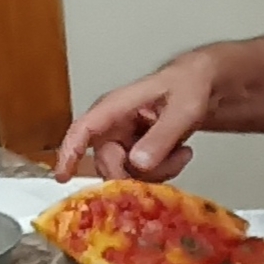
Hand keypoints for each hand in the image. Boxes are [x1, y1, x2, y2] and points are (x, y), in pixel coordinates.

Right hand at [54, 52, 217, 182]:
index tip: (63, 175)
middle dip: (138, 173)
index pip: (84, 129)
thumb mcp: (184, 108)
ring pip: (126, 177)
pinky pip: (140, 178)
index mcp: (115, 106)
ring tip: (181, 153)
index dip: (69, 153)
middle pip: (109, 165)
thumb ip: (162, 135)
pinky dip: (162, 174)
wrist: (201, 87)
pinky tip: (179, 155)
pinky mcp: (134, 157)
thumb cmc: (188, 85)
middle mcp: (112, 127)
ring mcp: (122, 144)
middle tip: (170, 162)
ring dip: (156, 174)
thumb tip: (138, 163)